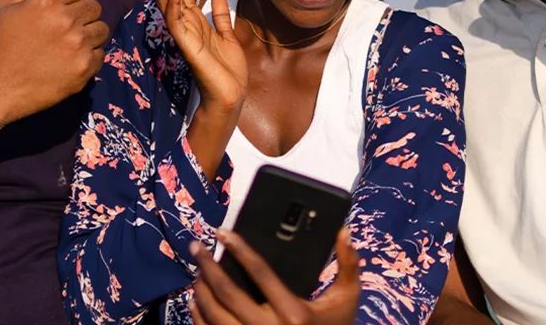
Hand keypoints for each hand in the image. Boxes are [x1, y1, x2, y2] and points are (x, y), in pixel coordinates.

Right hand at [0, 0, 108, 123]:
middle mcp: (66, 19)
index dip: (65, 0)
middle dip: (80, 15)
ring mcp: (78, 45)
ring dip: (88, 35)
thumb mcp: (7, 5)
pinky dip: (89, 58)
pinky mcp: (84, 68)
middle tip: (61, 31)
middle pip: (93, 6)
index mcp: (47, 0)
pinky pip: (101, 54)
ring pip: (101, 29)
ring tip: (66, 46)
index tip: (52, 15)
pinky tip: (68, 63)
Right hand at [158, 0, 246, 113]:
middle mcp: (185, 25)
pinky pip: (176, 22)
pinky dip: (175, 4)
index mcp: (194, 22)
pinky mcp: (187, 47)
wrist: (230, 96)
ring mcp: (184, 35)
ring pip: (169, 1)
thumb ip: (221, 17)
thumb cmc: (227, 71)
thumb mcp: (227, 36)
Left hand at [189, 228, 360, 324]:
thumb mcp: (347, 299)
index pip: (260, 273)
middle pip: (228, 292)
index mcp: (295, 314)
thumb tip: (343, 230)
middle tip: (196, 246)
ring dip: (201, 289)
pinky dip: (200, 316)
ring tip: (196, 271)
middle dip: (207, 265)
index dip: (239, 249)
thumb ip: (348, 265)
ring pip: (215, 314)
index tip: (222, 233)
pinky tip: (196, 300)